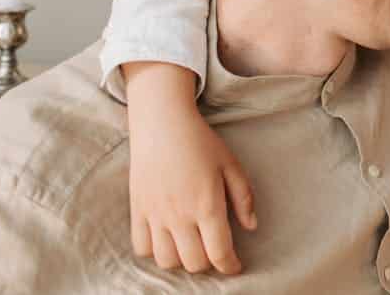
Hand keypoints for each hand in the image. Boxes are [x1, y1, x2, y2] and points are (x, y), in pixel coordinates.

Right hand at [124, 62, 257, 274]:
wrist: (162, 123)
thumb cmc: (201, 142)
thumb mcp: (231, 165)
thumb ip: (243, 198)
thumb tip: (251, 227)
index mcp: (207, 205)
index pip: (219, 253)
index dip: (230, 266)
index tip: (235, 266)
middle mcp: (180, 216)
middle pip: (194, 263)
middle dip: (209, 263)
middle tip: (215, 251)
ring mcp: (155, 215)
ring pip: (167, 261)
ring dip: (182, 261)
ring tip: (191, 246)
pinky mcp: (137, 210)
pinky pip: (141, 247)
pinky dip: (154, 251)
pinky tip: (167, 239)